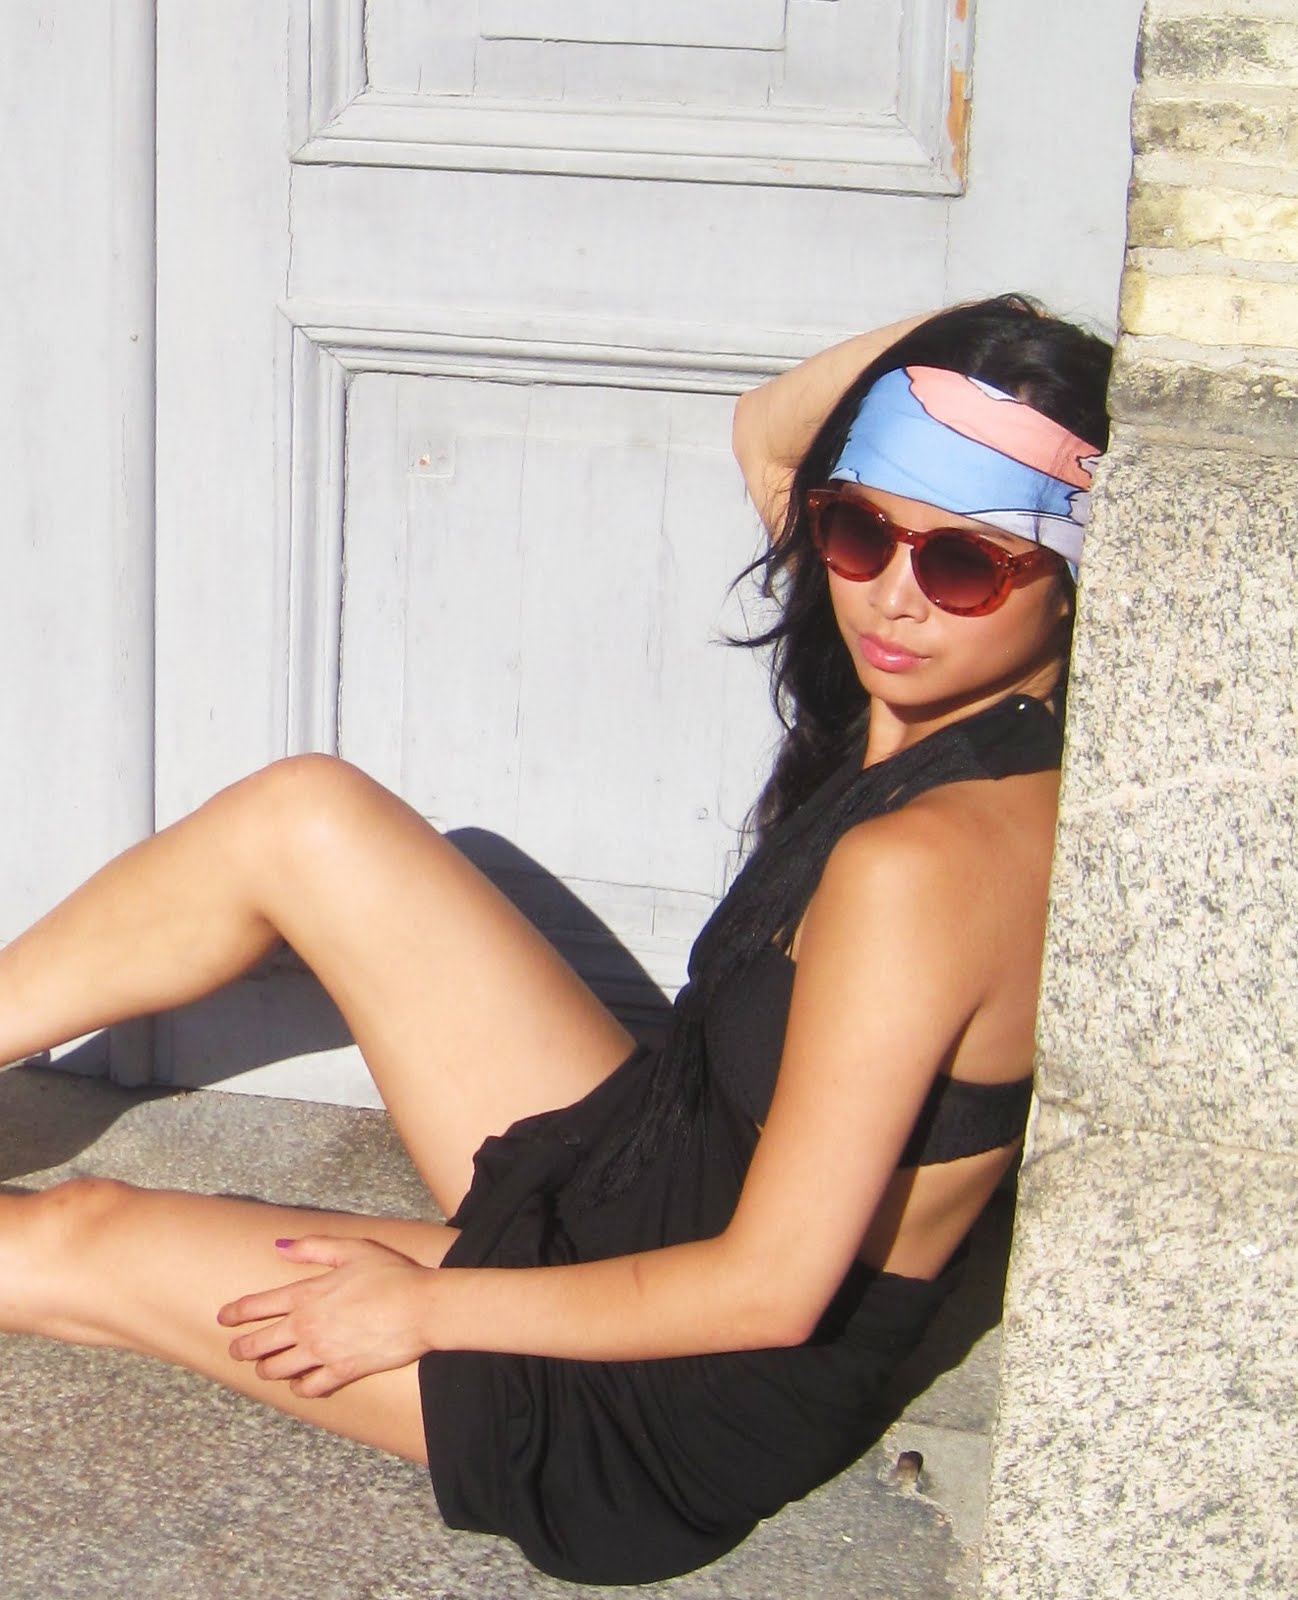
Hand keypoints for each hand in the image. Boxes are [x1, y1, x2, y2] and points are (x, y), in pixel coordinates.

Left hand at [218, 1235, 434, 1397]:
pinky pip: (309, 1388)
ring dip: (266, 1369)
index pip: (257, 1305)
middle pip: (259, 1344)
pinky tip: (299, 1383)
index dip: (235, 1313)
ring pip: (277, 1369)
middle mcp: (306, 1326)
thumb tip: (279, 1246)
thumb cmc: (390, 1274)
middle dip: (242, 1348)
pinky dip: (299, 1387)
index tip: (223, 1318)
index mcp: (306, 1294)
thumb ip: (313, 1246)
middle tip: (237, 1350)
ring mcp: (322, 1352)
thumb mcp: (352, 1249)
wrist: (421, 1307)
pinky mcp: (341, 1372)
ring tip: (264, 1368)